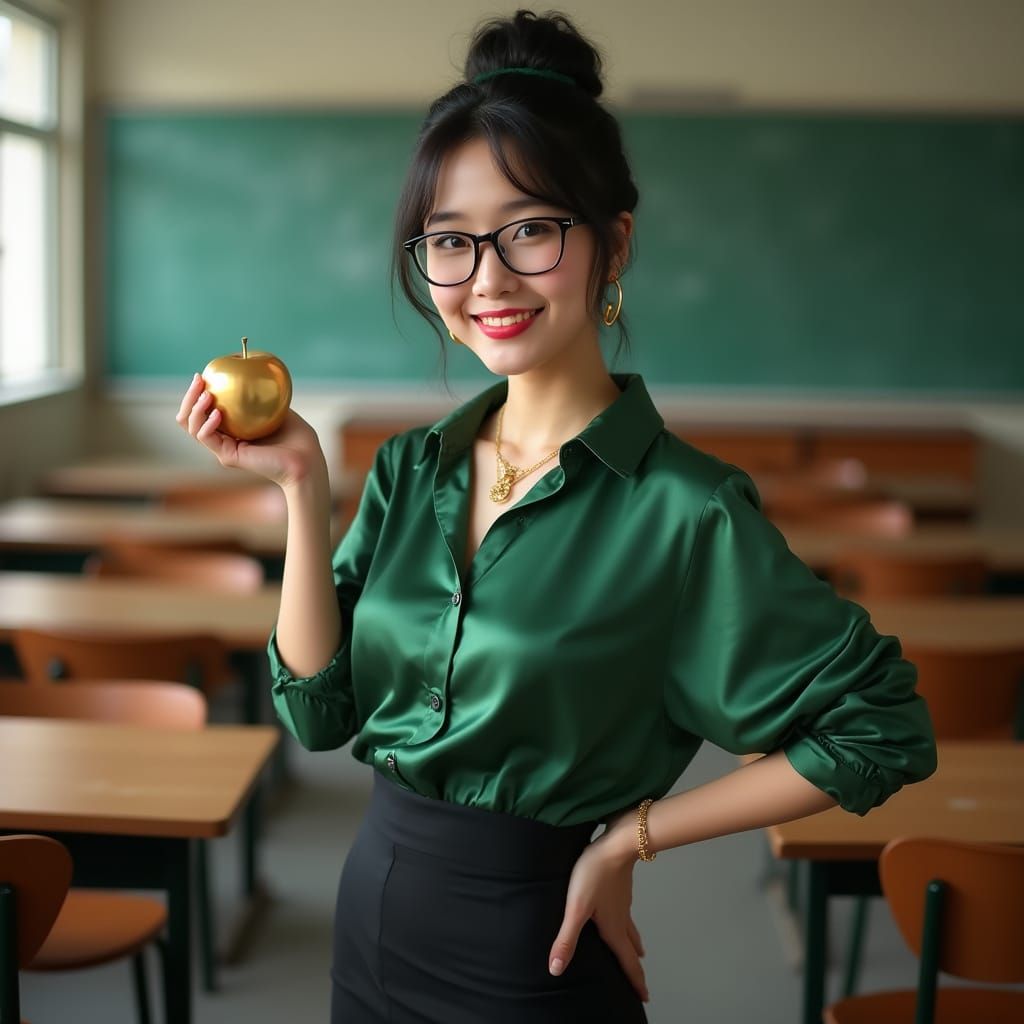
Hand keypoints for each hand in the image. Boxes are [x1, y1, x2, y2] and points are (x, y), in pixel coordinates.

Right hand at [175, 373, 325, 489]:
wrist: (306, 460)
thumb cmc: (297, 437)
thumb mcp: (276, 407)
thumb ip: (260, 393)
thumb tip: (250, 370)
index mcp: (232, 429)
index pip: (204, 410)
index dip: (197, 393)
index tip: (203, 374)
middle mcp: (224, 440)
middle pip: (190, 418)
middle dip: (189, 397)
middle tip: (198, 379)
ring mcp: (224, 449)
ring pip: (192, 428)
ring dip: (195, 408)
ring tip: (207, 395)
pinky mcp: (228, 457)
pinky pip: (207, 438)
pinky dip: (207, 424)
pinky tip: (217, 413)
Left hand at [547, 814, 648, 1002]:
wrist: (616, 843)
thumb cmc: (594, 874)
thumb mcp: (576, 908)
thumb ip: (566, 938)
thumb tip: (557, 969)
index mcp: (613, 928)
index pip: (626, 961)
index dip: (635, 981)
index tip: (645, 997)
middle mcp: (621, 918)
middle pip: (631, 948)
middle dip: (636, 966)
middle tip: (642, 982)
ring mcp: (623, 901)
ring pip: (631, 928)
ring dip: (634, 944)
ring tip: (638, 950)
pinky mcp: (621, 886)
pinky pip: (627, 912)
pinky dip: (628, 923)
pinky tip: (623, 913)